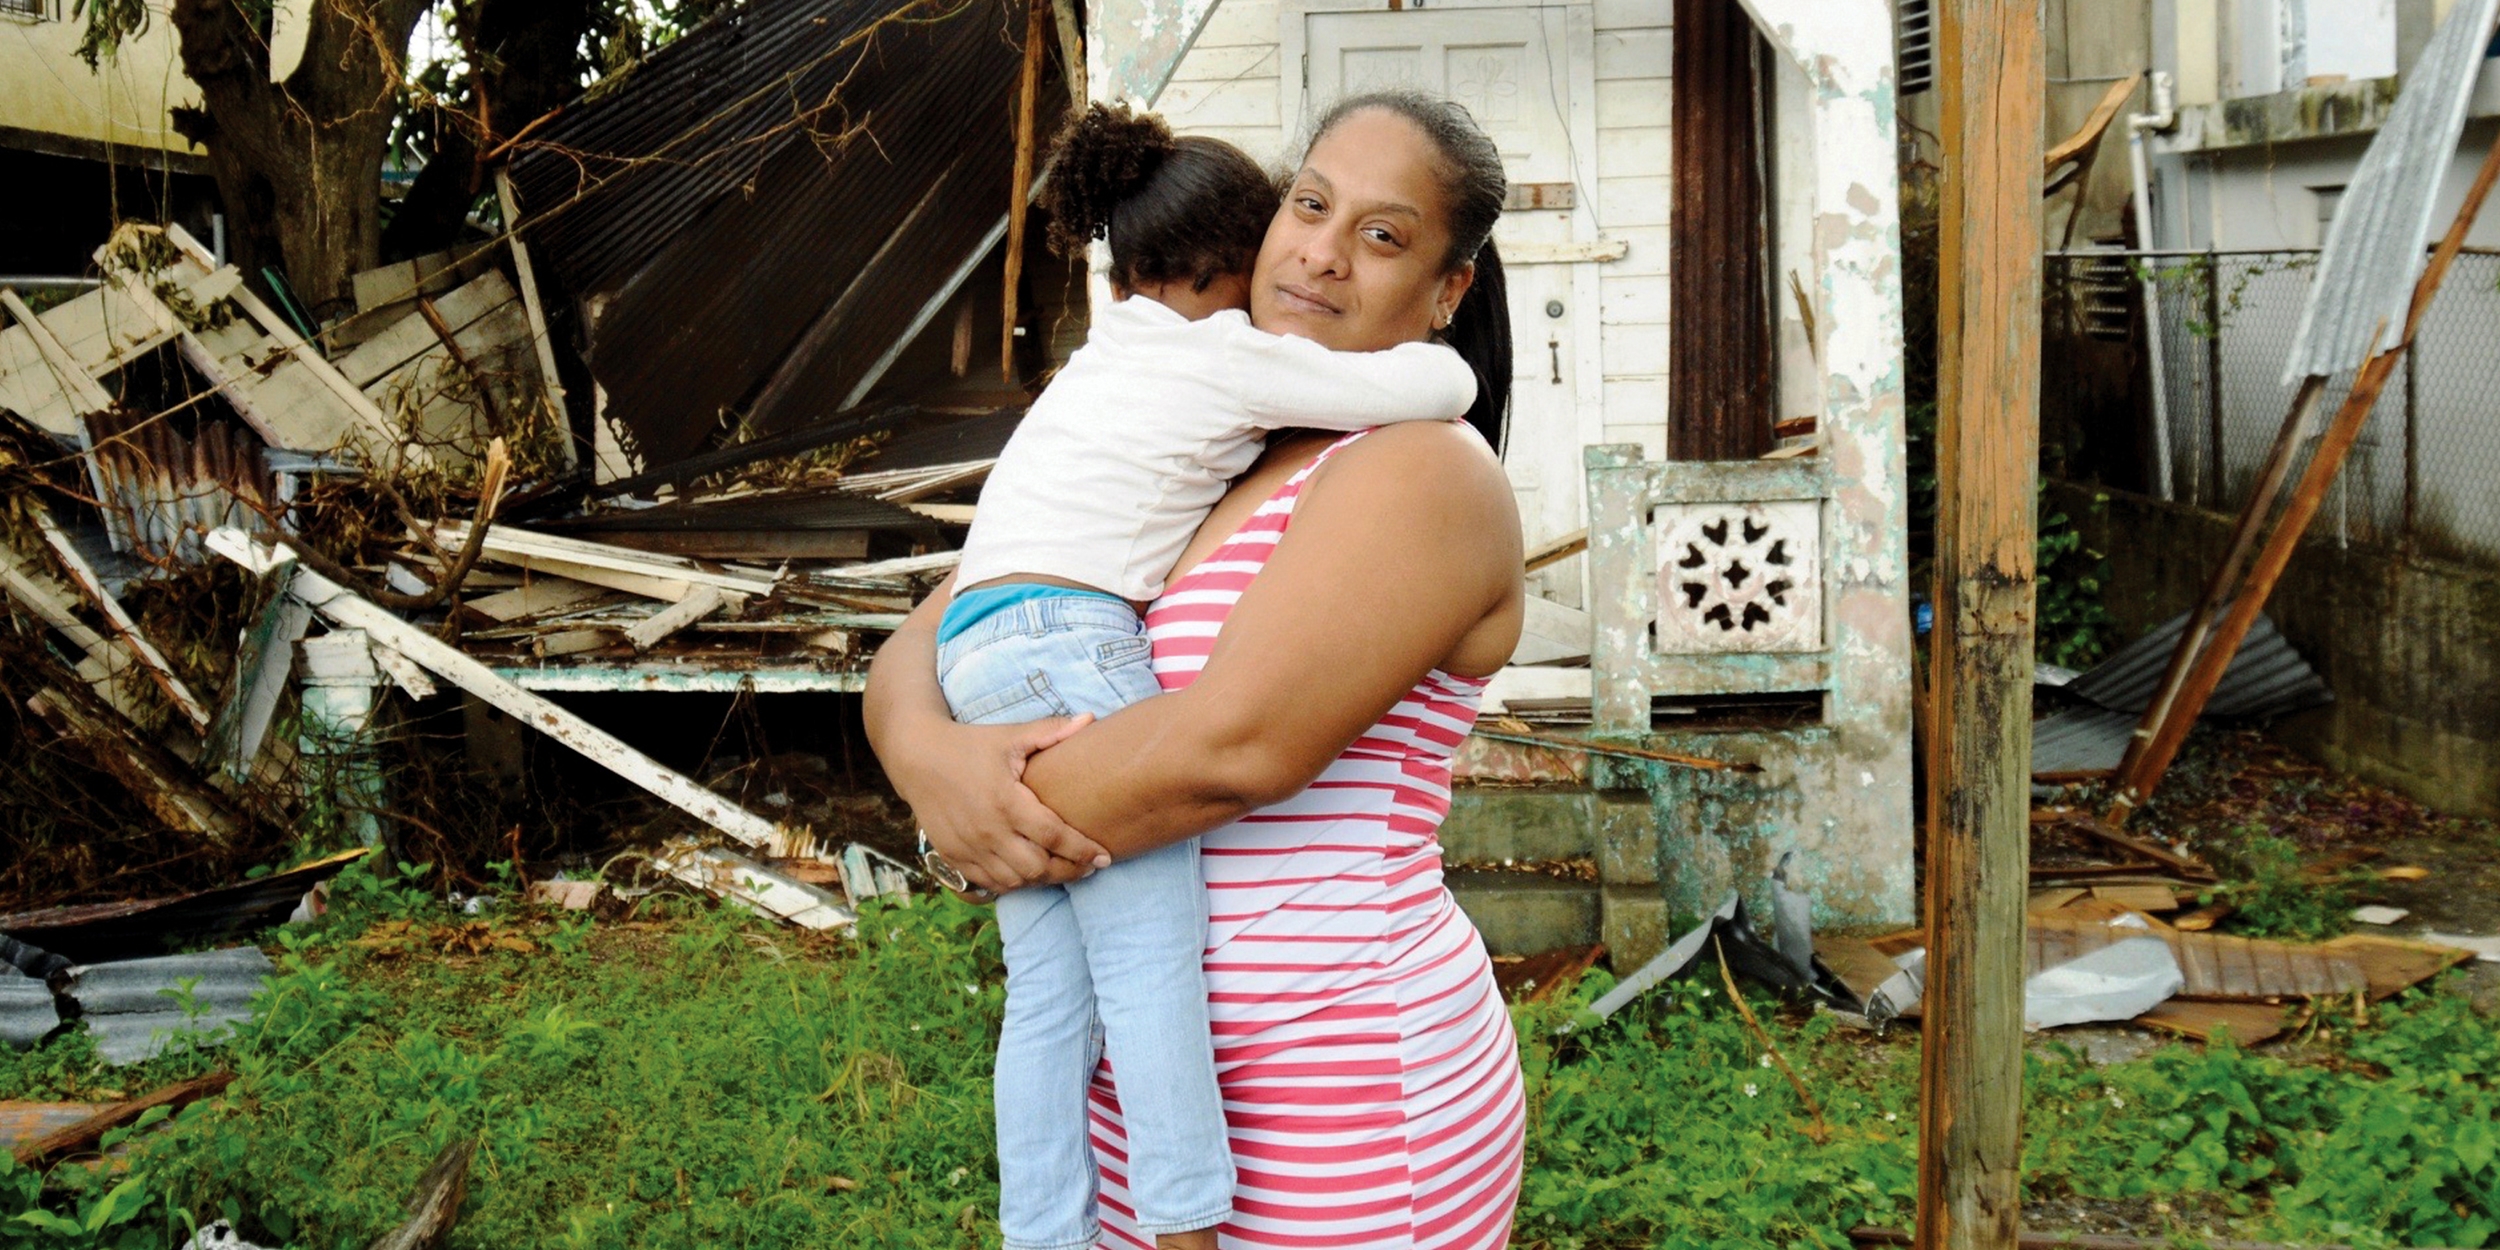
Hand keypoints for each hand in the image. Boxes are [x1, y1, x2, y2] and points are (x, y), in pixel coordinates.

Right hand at [901, 714, 1108, 893]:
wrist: (916, 756)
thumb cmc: (969, 744)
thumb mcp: (1010, 735)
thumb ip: (1050, 731)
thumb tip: (1090, 720)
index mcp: (1006, 801)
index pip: (1054, 836)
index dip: (1083, 850)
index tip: (1105, 857)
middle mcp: (987, 830)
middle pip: (1038, 867)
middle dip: (1069, 871)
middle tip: (1089, 866)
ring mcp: (968, 847)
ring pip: (1015, 881)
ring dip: (1043, 879)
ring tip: (1063, 870)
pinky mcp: (953, 857)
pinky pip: (989, 884)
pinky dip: (1013, 883)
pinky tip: (1029, 873)